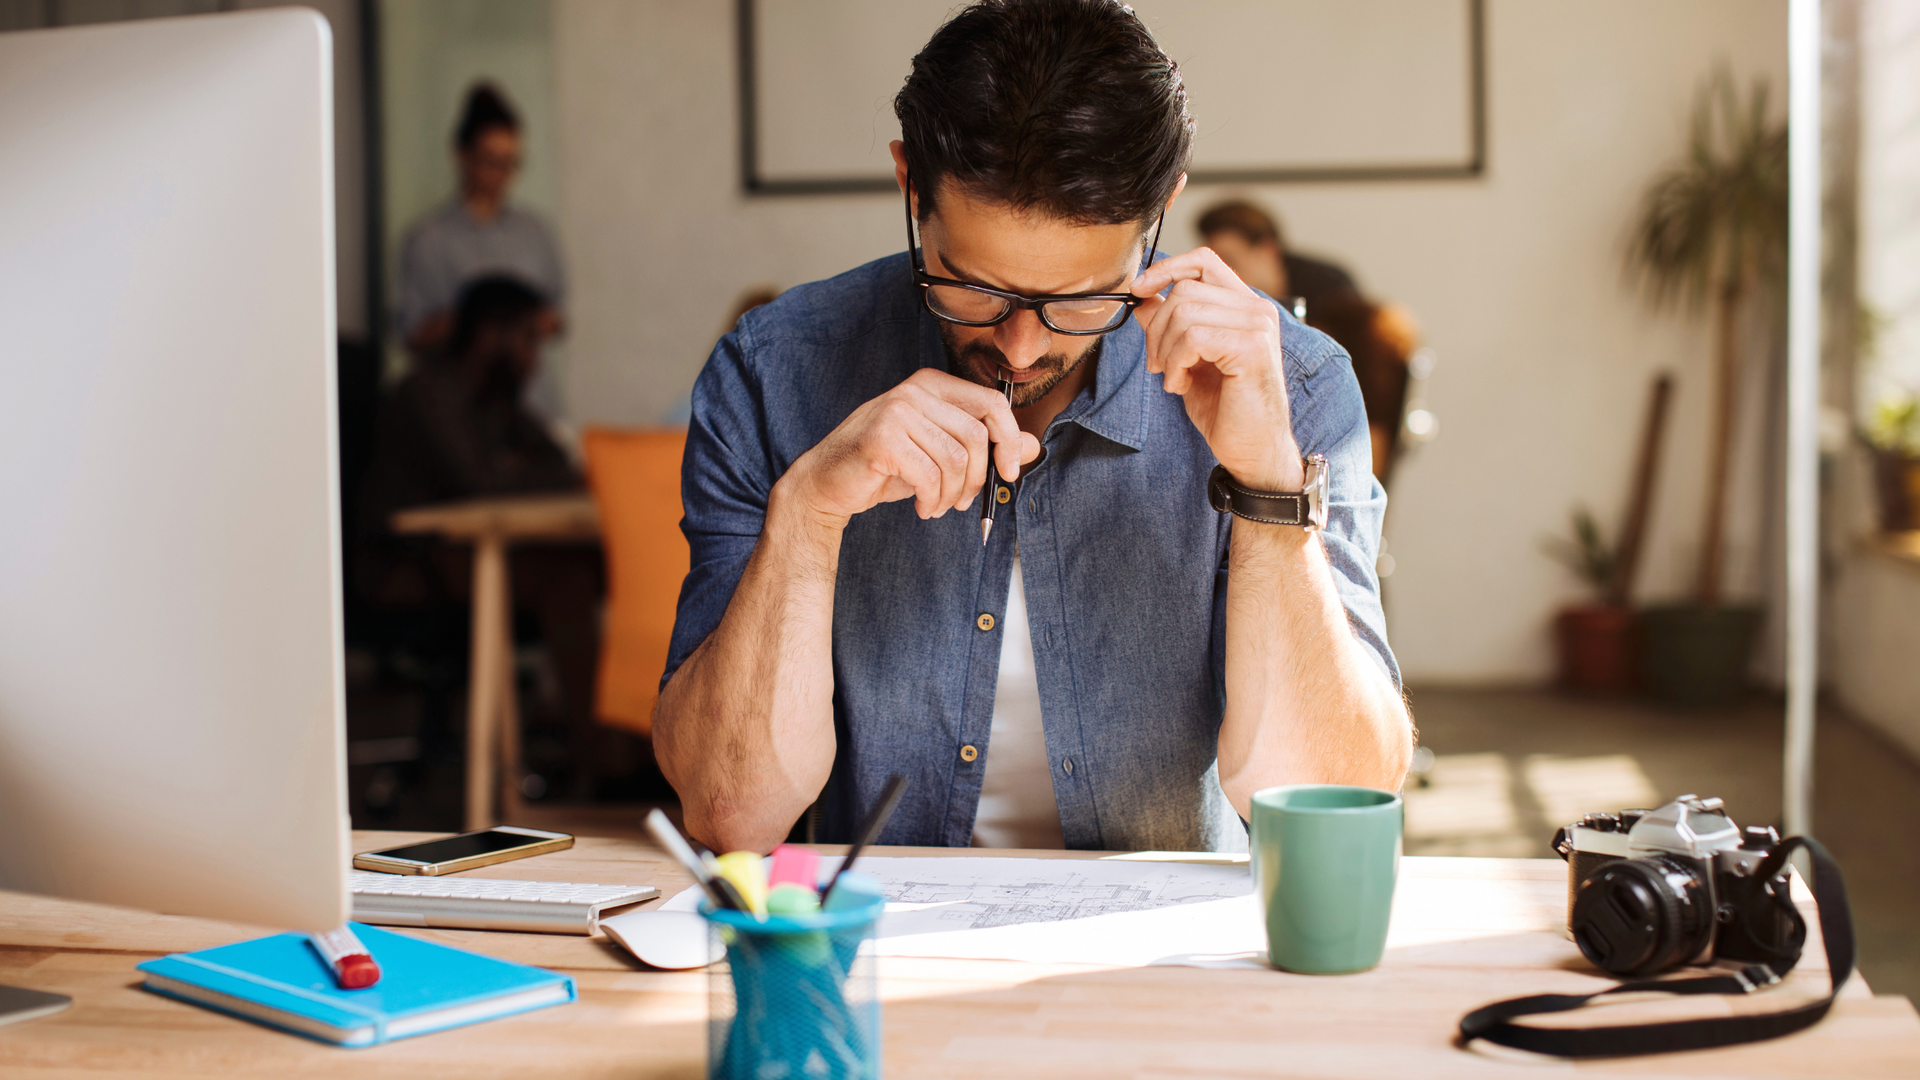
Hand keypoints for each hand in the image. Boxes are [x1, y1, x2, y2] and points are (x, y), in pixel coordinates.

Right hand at [782, 368, 1040, 525]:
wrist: (827, 482)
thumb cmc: (886, 466)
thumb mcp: (940, 452)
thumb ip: (985, 445)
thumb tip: (1032, 446)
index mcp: (932, 385)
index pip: (992, 403)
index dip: (1009, 439)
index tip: (1009, 472)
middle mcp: (915, 391)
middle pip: (978, 436)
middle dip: (977, 479)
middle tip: (962, 502)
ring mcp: (896, 412)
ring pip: (956, 461)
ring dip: (952, 495)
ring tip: (937, 506)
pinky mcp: (882, 439)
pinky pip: (930, 476)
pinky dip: (932, 500)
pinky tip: (922, 507)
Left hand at [1132, 248, 1302, 490]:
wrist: (1252, 451)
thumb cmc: (1224, 409)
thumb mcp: (1187, 360)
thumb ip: (1170, 326)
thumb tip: (1143, 297)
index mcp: (1245, 306)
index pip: (1203, 261)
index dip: (1166, 269)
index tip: (1138, 290)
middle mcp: (1257, 309)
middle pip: (1184, 290)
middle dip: (1156, 328)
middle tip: (1157, 364)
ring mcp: (1257, 326)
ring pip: (1184, 312)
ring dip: (1164, 350)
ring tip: (1172, 377)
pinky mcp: (1252, 347)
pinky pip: (1192, 337)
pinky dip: (1175, 363)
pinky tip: (1180, 386)